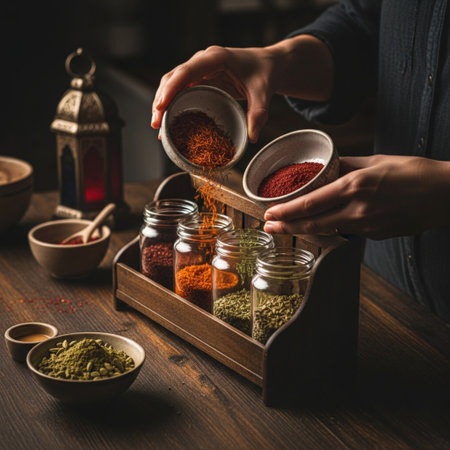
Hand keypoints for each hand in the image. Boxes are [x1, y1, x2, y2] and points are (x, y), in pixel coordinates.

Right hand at [151, 36, 332, 142]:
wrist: (269, 64)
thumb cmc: (265, 73)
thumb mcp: (264, 93)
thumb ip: (258, 113)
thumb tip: (252, 137)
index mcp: (216, 58)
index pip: (186, 71)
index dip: (171, 88)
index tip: (161, 106)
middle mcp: (203, 61)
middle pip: (173, 78)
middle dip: (161, 100)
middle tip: (156, 125)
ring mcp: (200, 70)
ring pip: (173, 84)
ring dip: (163, 104)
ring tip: (158, 128)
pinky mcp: (201, 79)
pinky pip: (181, 90)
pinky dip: (172, 105)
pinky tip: (169, 123)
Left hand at [263, 155, 449, 238]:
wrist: (446, 194)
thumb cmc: (414, 172)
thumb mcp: (376, 160)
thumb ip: (346, 165)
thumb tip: (326, 168)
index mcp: (356, 186)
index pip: (311, 203)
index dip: (287, 211)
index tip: (270, 212)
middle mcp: (358, 210)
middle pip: (313, 224)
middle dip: (286, 226)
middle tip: (267, 226)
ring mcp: (368, 226)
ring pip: (326, 231)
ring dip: (303, 230)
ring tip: (285, 227)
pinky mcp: (376, 235)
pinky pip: (346, 232)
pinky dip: (328, 229)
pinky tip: (318, 225)